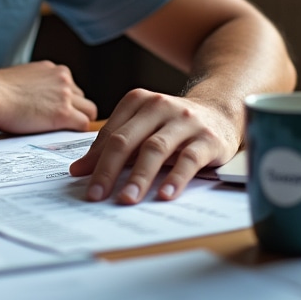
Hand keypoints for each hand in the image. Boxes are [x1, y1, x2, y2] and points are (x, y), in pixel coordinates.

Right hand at [0, 61, 97, 134]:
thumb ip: (37, 86)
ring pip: (88, 111)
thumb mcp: (22, 79)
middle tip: (63, 126)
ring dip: (78, 121)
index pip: (71, 87)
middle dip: (75, 111)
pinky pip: (83, 125)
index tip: (58, 112)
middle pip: (82, 98)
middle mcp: (63, 78)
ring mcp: (65, 95)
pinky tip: (66, 139)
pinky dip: (77, 133)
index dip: (66, 102)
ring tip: (66, 134)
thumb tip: (36, 100)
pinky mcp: (63, 113)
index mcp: (52, 69)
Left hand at [68, 88, 239, 202]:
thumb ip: (113, 145)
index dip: (95, 158)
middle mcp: (160, 106)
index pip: (111, 133)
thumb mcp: (142, 127)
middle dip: (109, 169)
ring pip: (156, 149)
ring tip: (126, 199)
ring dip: (139, 177)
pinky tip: (165, 194)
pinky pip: (189, 159)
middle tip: (96, 194)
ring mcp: (185, 121)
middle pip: (128, 140)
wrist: (220, 111)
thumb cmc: (172, 124)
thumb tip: (80, 170)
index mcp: (138, 100)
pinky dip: (176, 178)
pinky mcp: (208, 138)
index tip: (80, 181)